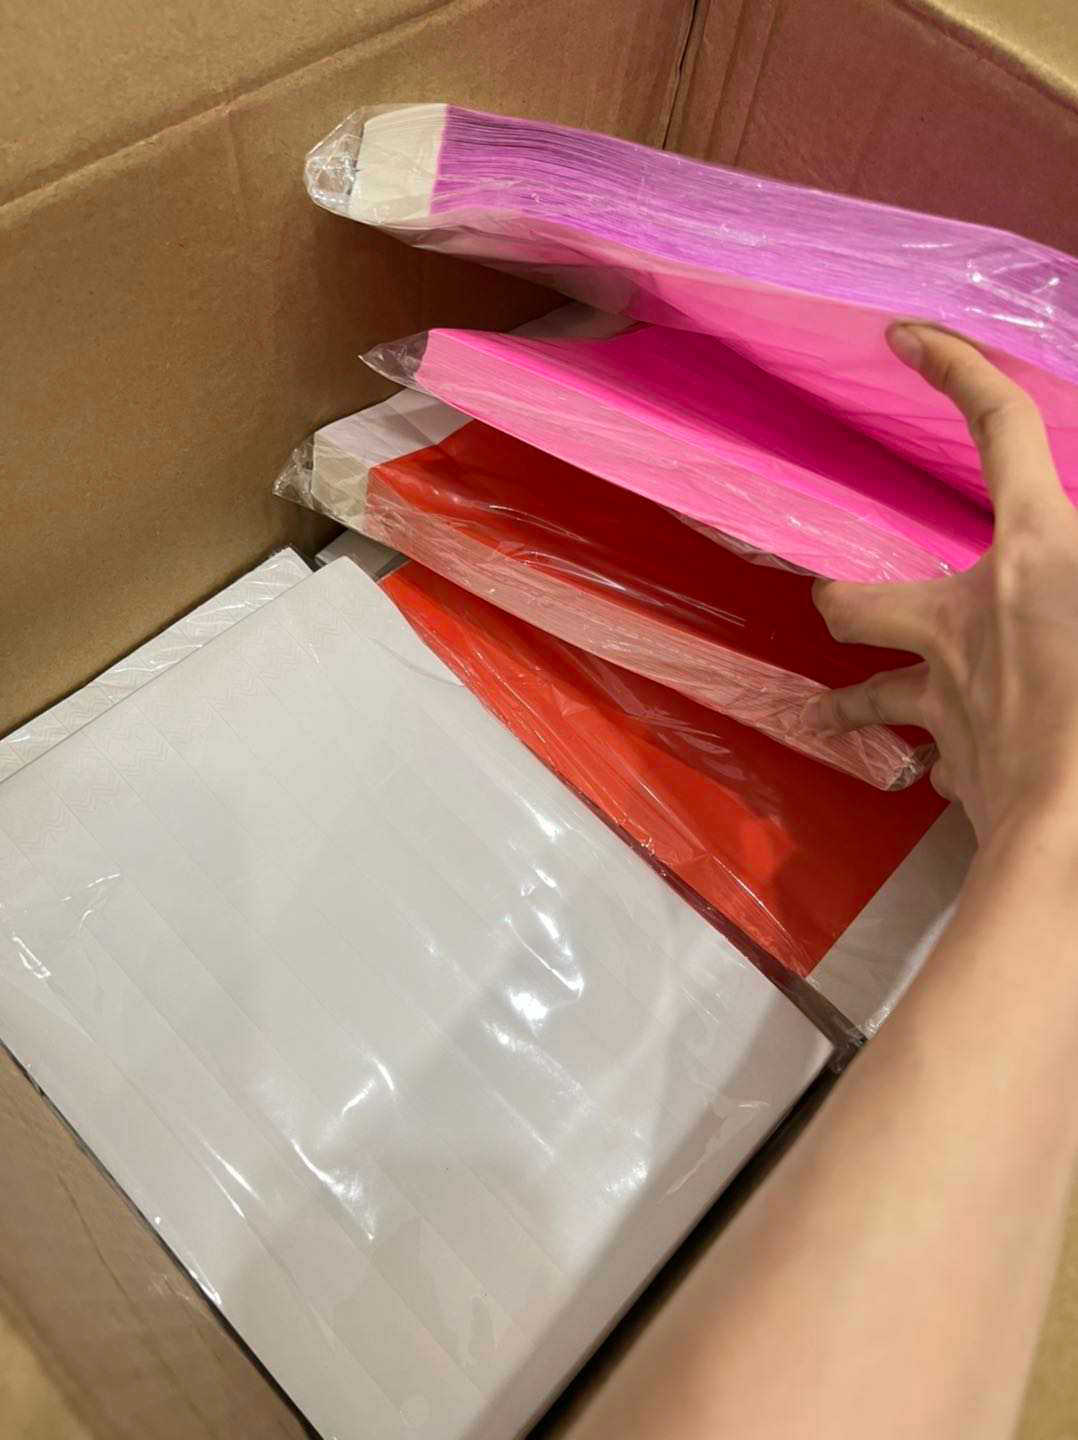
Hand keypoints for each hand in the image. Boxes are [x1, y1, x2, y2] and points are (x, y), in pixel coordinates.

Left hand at [805, 324, 1077, 843]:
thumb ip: (1072, 545)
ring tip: (839, 708)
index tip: (905, 336)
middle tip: (826, 601)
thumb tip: (1062, 532)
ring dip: (855, 701)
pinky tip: (942, 775)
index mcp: (1036, 553)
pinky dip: (934, 762)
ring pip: (868, 695)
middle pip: (861, 597)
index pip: (1001, 428)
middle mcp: (966, 619)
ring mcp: (947, 698)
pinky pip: (929, 759)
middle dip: (838, 598)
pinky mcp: (954, 766)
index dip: (958, 369)